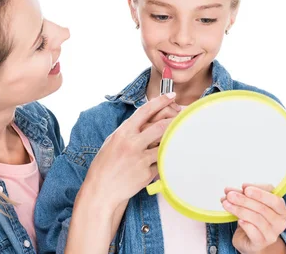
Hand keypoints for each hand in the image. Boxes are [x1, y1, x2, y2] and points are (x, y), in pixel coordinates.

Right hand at [82, 92, 176, 208]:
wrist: (102, 189)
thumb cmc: (105, 164)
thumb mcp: (112, 141)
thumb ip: (128, 130)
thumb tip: (145, 118)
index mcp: (123, 133)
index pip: (144, 111)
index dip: (160, 101)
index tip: (171, 96)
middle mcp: (132, 144)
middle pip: (160, 126)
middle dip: (174, 119)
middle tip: (183, 115)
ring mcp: (140, 159)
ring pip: (164, 145)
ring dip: (172, 140)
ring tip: (179, 136)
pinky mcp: (147, 174)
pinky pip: (161, 162)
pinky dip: (164, 159)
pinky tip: (166, 160)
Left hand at [221, 184, 285, 253]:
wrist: (249, 239)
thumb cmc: (252, 218)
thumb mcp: (249, 202)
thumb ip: (242, 194)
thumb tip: (229, 190)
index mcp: (280, 209)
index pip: (274, 199)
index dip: (259, 192)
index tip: (244, 186)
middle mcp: (280, 222)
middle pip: (263, 208)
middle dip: (244, 200)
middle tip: (230, 195)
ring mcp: (272, 234)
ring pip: (257, 219)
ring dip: (239, 210)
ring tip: (226, 204)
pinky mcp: (261, 243)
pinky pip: (253, 232)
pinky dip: (245, 225)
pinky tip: (239, 220)